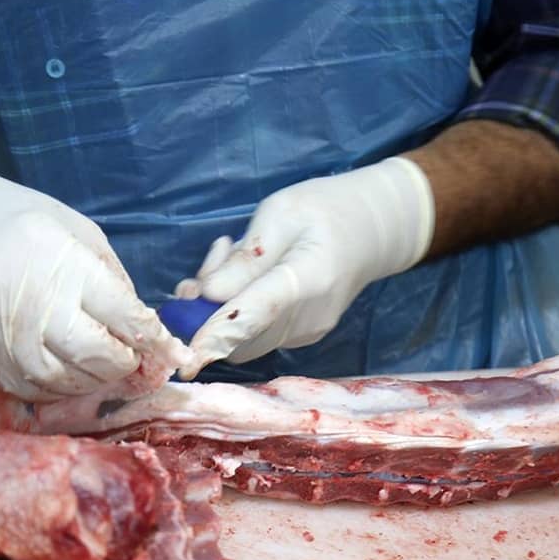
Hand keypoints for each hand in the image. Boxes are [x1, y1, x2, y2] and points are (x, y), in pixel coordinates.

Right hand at [0, 162, 183, 400]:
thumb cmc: (17, 222)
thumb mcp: (76, 231)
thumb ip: (114, 280)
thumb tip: (145, 329)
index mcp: (62, 267)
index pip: (124, 319)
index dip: (154, 338)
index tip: (168, 347)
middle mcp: (35, 311)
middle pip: (101, 359)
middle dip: (128, 362)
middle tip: (135, 355)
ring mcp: (9, 344)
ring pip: (73, 384)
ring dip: (99, 379)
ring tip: (105, 361)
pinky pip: (41, 392)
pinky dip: (66, 386)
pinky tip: (72, 367)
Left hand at [177, 157, 434, 378]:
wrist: (374, 228)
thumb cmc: (325, 210)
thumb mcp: (280, 213)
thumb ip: (245, 258)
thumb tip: (207, 295)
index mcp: (307, 279)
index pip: (253, 314)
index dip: (214, 333)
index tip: (184, 349)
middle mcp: (307, 318)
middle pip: (240, 337)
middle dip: (206, 310)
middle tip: (211, 259)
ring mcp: (305, 333)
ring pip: (242, 336)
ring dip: (218, 306)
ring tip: (230, 252)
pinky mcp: (300, 336)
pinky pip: (255, 332)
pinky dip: (236, 308)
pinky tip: (246, 271)